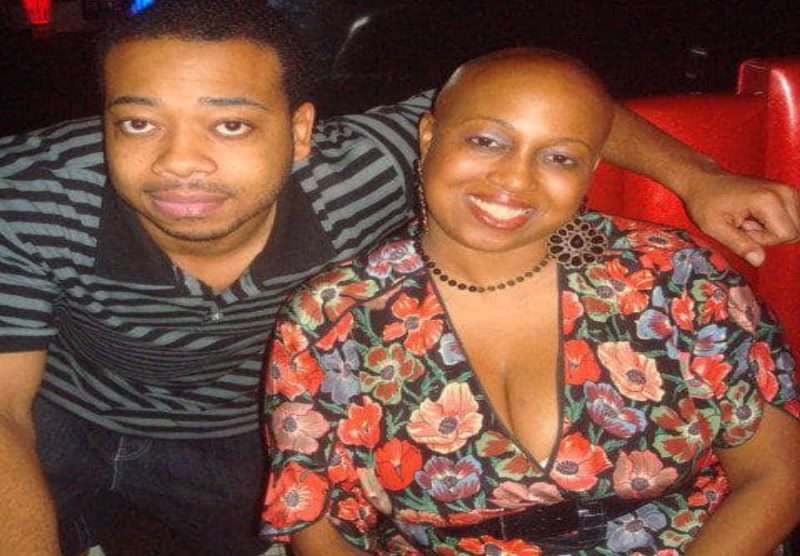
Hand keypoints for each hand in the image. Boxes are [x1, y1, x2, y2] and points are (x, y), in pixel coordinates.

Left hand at [682, 172, 799, 265]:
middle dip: (771, 236)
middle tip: (745, 225)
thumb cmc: (705, 202)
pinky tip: (756, 217)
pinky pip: (792, 219)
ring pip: (795, 227)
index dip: (764, 240)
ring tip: (749, 220)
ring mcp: (787, 191)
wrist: (704, 182)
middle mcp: (784, 193)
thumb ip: (740, 245)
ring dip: (774, 230)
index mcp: (768, 200)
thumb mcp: (715, 227)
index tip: (743, 229)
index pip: (787, 235)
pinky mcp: (787, 193)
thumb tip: (759, 261)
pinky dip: (777, 223)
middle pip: (795, 232)